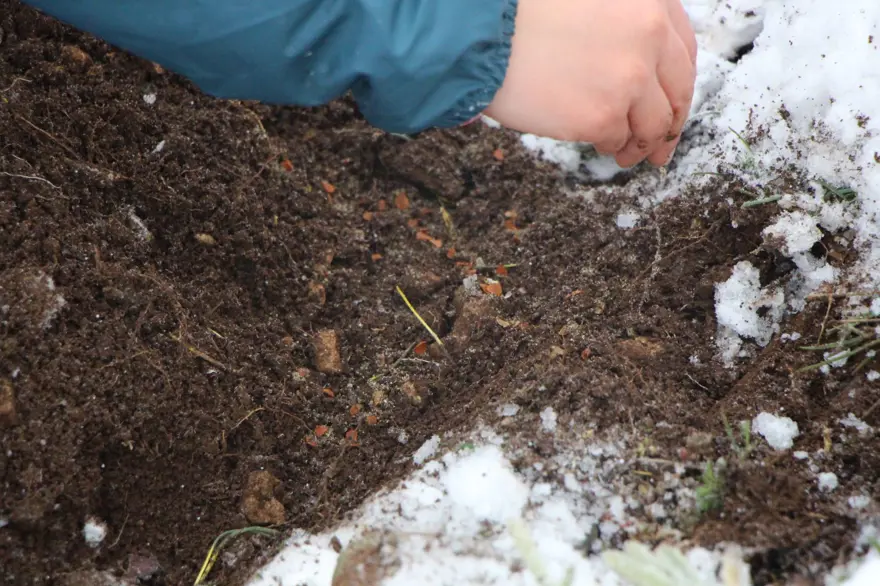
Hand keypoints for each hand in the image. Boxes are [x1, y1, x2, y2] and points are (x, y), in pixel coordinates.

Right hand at [484, 0, 697, 167]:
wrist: (481, 31)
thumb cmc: (519, 9)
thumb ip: (619, 20)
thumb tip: (634, 62)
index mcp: (649, 0)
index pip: (683, 49)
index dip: (678, 81)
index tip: (673, 100)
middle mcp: (649, 36)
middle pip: (677, 90)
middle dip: (671, 122)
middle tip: (663, 142)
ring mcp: (628, 79)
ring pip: (653, 124)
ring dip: (644, 144)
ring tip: (631, 155)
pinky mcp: (602, 116)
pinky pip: (617, 140)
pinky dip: (613, 147)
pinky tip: (606, 149)